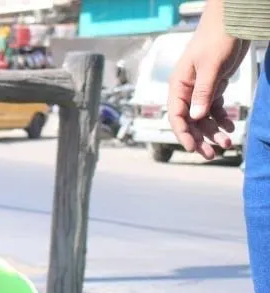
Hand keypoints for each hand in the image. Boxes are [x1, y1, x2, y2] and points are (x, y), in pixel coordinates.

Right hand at [167, 20, 249, 159]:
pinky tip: (231, 127)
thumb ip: (203, 92)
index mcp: (179, 86)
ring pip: (203, 117)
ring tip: (226, 143)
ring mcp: (200, 89)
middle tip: (211, 155)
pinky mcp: (214, 86)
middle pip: (190, 121)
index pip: (177, 116)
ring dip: (213, 131)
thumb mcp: (210, 66)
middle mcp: (187, 91)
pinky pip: (215, 108)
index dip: (184, 134)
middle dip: (201, 139)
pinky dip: (222, 119)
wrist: (232, 21)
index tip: (194, 149)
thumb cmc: (217, 39)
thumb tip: (196, 118)